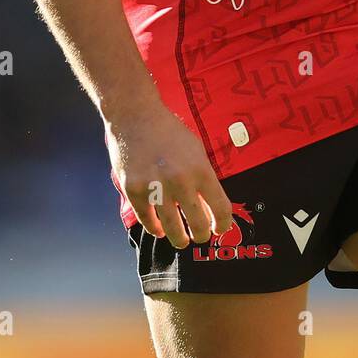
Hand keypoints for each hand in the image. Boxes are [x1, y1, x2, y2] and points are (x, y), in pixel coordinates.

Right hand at [104, 97, 233, 247]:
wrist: (136, 117)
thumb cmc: (169, 132)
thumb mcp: (196, 150)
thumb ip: (204, 177)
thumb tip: (211, 207)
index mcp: (201, 170)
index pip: (221, 208)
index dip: (223, 225)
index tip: (220, 229)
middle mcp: (180, 181)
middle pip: (198, 224)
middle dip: (201, 235)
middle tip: (200, 236)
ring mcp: (156, 187)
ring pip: (172, 229)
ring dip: (179, 239)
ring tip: (181, 240)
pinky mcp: (134, 190)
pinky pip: (147, 220)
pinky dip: (155, 228)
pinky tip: (159, 229)